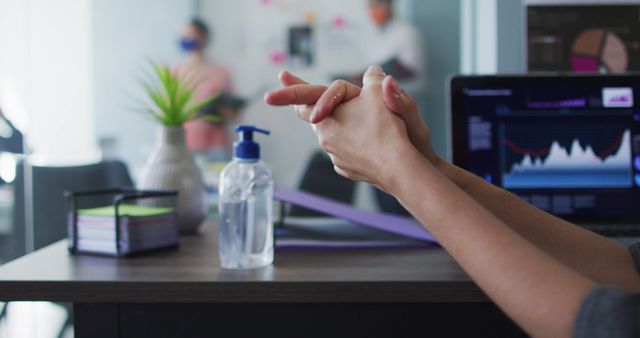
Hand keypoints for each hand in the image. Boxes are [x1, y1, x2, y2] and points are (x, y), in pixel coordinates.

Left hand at [265, 68, 437, 166]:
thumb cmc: (386, 128)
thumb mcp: (380, 93)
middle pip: (314, 118)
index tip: (281, 75)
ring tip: (355, 119)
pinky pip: (346, 152)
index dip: (291, 87)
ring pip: (332, 136)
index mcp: (325, 117)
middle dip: (312, 107)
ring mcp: (336, 157)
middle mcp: (325, 138)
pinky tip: (367, 142)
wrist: (398, 167)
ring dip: (338, 126)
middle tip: (303, 98)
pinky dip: (352, 145)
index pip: (304, 98)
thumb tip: (374, 72)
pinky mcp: (348, 170)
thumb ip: (374, 79)